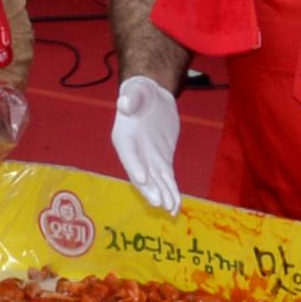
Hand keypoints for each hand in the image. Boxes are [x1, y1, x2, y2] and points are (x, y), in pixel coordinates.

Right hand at [109, 76, 181, 213]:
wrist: (150, 97)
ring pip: (156, 181)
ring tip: (171, 209)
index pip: (129, 155)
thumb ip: (130, 99)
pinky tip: (176, 206)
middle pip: (142, 174)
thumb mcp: (135, 92)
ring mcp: (149, 159)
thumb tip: (124, 102)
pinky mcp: (162, 161)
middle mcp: (135, 153)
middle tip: (158, 202)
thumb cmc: (139, 93)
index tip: (143, 178)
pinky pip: (167, 179)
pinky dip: (172, 192)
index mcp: (124, 138)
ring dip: (163, 195)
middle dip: (150, 189)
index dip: (135, 166)